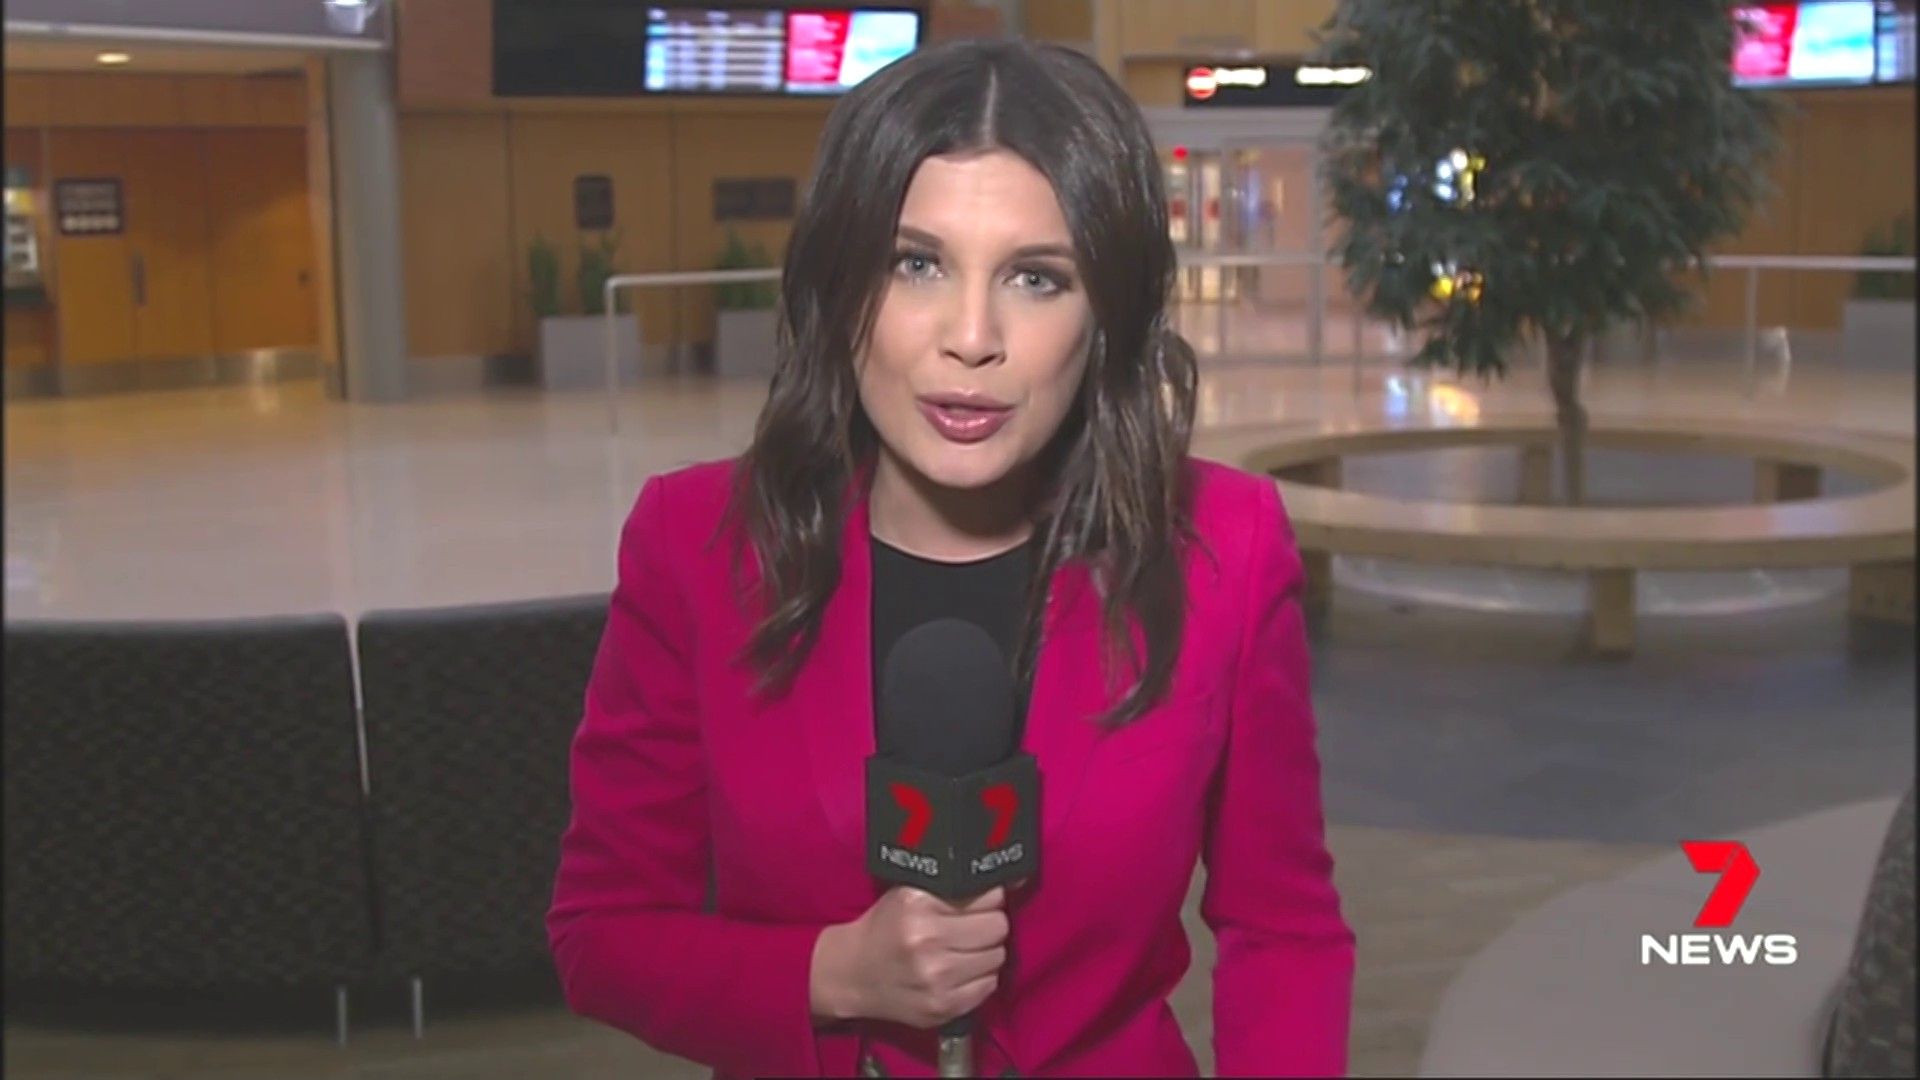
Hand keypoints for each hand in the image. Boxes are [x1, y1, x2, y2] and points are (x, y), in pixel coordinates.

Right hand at [810, 886, 1008, 1028]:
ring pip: (997, 957)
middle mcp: (927, 941)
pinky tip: (960, 972)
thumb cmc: (885, 928)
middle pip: (997, 927)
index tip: (979, 903)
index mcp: (917, 905)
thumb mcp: (909, 893)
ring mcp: (936, 978)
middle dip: (990, 924)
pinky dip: (980, 977)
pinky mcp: (943, 1007)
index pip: (988, 896)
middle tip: (973, 927)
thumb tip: (1011, 880)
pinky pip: (989, 986)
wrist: (852, 975)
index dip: (987, 898)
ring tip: (964, 950)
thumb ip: (954, 886)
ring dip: (986, 952)